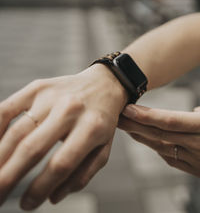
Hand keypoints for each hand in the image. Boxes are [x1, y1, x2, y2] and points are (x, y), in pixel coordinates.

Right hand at [0, 64, 127, 209]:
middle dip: (9, 177)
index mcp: (92, 128)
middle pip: (33, 149)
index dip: (41, 188)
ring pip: (16, 132)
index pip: (61, 164)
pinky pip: (6, 109)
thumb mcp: (103, 149)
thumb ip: (82, 174)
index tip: (27, 205)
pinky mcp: (37, 87)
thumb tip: (53, 198)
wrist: (104, 84)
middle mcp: (71, 110)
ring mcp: (51, 97)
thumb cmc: (101, 123)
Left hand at [118, 100, 199, 197]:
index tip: (128, 108)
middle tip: (116, 117)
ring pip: (161, 147)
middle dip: (135, 125)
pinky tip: (150, 144)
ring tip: (127, 129)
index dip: (146, 115)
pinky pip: (172, 159)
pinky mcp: (198, 171)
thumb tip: (196, 112)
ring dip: (142, 138)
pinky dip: (158, 150)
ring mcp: (196, 160)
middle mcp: (198, 144)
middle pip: (158, 134)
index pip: (169, 120)